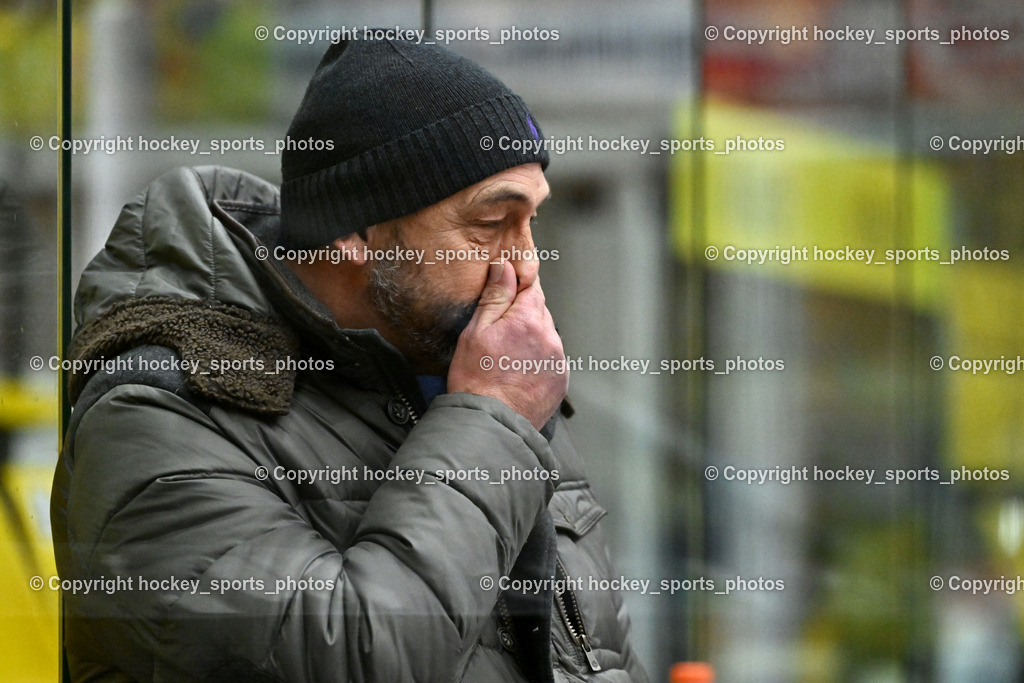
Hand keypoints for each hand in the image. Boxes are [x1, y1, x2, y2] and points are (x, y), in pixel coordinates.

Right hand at [447, 260, 567, 429]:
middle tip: (499, 331)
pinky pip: (551, 358)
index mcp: (528, 320)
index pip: (531, 286)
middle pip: (539, 311)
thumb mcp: (475, 331)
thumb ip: (495, 297)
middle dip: (522, 314)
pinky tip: (518, 371)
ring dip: (531, 338)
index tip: (508, 289)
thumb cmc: (477, 380)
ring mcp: (558, 360)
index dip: (518, 286)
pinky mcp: (560, 380)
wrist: (491, 425)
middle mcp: (549, 337)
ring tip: (507, 357)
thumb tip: (505, 267)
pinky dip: (538, 359)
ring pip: (546, 335)